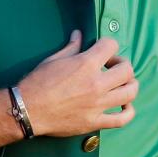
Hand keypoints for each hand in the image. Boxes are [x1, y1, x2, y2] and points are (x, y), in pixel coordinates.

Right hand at [19, 31, 137, 136]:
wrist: (27, 110)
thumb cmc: (37, 83)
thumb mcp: (53, 60)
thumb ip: (72, 47)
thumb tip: (79, 34)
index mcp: (86, 64)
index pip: (111, 45)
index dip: (108, 45)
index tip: (101, 51)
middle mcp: (96, 83)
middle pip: (127, 69)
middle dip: (121, 64)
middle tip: (111, 68)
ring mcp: (98, 104)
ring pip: (130, 92)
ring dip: (129, 85)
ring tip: (121, 84)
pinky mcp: (95, 122)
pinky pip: (122, 119)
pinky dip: (128, 111)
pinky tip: (124, 105)